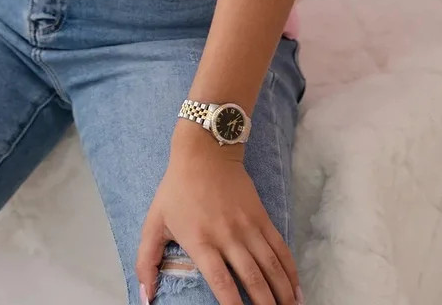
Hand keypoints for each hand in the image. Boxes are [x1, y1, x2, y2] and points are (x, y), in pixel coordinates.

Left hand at [135, 131, 301, 304]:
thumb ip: (146, 262)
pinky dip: (290, 271)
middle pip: (253, 279)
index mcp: (201, 241)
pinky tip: (297, 290)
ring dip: (282, 293)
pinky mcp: (261, 217)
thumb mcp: (154, 223)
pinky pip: (280, 248)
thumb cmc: (176, 189)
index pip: (220, 282)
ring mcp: (248, 226)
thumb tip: (144, 298)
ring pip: (271, 266)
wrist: (204, 152)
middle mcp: (228, 236)